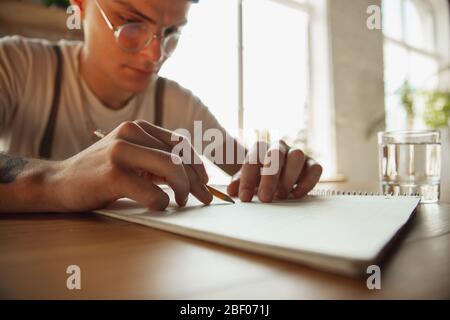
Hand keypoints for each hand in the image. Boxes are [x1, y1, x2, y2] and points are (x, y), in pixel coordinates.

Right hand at [52, 120, 211, 211]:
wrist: (58, 181)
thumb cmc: (100, 172)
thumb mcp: (131, 156)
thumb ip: (156, 159)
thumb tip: (193, 176)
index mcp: (138, 127)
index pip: (180, 143)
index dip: (198, 164)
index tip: (205, 182)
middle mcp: (131, 133)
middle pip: (179, 157)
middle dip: (197, 180)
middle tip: (204, 198)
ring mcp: (121, 152)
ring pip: (172, 169)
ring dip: (183, 189)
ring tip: (181, 201)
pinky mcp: (114, 174)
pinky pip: (153, 192)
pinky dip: (162, 203)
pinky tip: (160, 205)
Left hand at [226, 140, 321, 201]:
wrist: (275, 175)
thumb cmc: (258, 178)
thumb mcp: (246, 180)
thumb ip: (238, 184)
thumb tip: (231, 191)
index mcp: (260, 149)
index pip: (253, 159)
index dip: (247, 179)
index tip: (244, 198)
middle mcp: (279, 148)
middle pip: (276, 154)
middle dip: (270, 177)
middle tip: (265, 198)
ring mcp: (296, 154)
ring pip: (297, 156)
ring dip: (288, 178)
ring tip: (280, 196)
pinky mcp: (312, 164)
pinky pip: (315, 168)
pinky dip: (307, 182)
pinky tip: (296, 195)